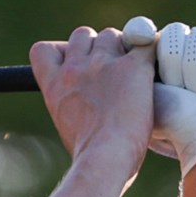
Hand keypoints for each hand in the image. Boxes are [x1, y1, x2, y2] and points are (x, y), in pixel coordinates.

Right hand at [29, 26, 154, 184]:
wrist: (104, 161)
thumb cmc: (89, 157)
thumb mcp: (66, 127)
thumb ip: (71, 105)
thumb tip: (83, 109)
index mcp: (54, 85)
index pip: (43, 50)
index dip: (61, 52)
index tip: (73, 65)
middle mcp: (75, 68)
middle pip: (82, 35)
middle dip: (95, 48)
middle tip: (109, 73)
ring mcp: (103, 64)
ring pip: (112, 36)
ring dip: (121, 49)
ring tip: (131, 76)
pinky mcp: (132, 67)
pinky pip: (145, 43)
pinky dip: (150, 52)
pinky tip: (152, 70)